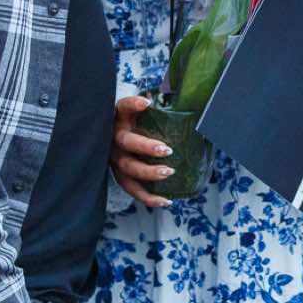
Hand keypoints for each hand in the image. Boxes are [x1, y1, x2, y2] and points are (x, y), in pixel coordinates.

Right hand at [111, 94, 172, 208]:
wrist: (117, 137)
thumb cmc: (137, 121)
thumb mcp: (143, 111)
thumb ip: (160, 107)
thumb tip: (190, 102)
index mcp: (120, 117)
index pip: (122, 107)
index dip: (132, 105)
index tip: (146, 103)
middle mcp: (113, 138)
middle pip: (125, 143)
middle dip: (146, 147)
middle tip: (167, 150)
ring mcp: (114, 158)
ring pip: (127, 169)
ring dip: (147, 173)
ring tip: (168, 173)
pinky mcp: (119, 175)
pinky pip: (131, 189)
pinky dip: (148, 197)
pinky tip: (165, 200)